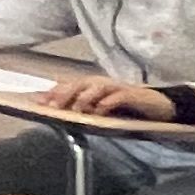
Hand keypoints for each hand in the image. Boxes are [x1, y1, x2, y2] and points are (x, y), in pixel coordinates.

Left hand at [42, 75, 175, 121]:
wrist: (156, 105)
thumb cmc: (124, 106)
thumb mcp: (99, 107)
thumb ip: (81, 106)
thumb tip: (56, 110)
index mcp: (92, 85)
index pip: (69, 85)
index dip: (54, 92)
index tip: (38, 102)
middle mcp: (102, 83)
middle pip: (80, 83)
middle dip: (65, 93)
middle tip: (53, 105)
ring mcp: (117, 87)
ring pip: (97, 87)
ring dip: (85, 97)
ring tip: (76, 109)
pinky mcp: (133, 95)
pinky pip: (118, 96)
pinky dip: (108, 103)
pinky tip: (100, 111)